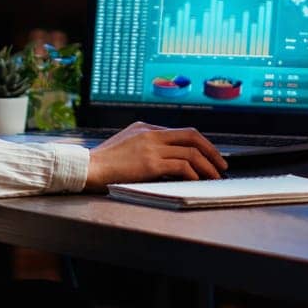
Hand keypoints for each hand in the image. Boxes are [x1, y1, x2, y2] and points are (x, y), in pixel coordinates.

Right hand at [84, 122, 227, 189]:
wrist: (86, 167)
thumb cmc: (103, 162)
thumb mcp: (126, 145)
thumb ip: (145, 146)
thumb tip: (167, 159)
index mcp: (146, 127)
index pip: (181, 132)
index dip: (200, 143)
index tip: (210, 154)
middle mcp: (151, 133)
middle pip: (191, 136)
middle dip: (211, 150)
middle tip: (222, 163)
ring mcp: (151, 147)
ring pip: (190, 152)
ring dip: (207, 165)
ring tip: (215, 176)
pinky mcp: (150, 163)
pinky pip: (181, 165)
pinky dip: (194, 173)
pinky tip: (197, 181)